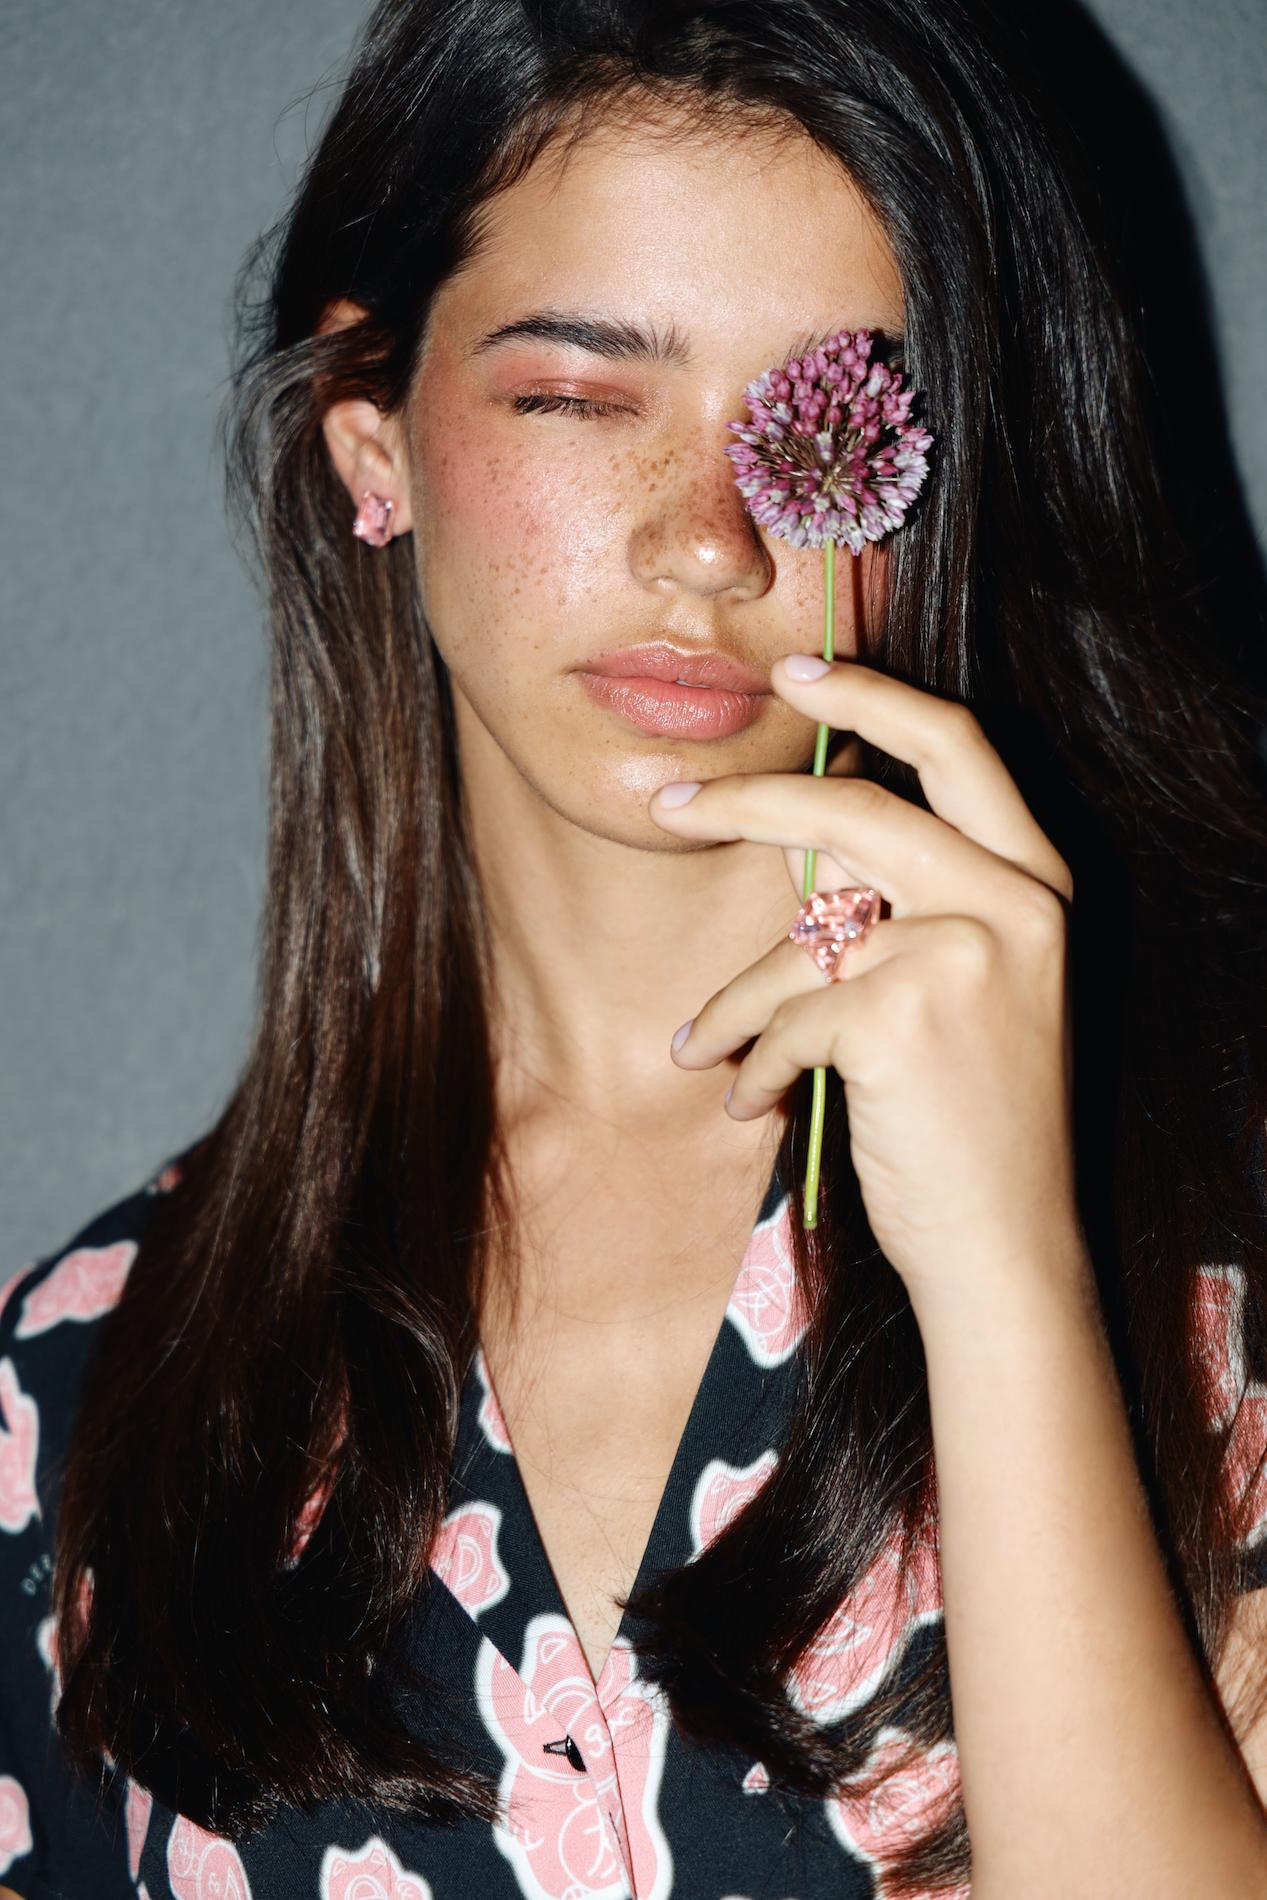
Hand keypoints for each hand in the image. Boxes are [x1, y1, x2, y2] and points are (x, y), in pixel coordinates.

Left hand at [648, 655, 1082, 1319]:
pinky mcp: (906, 1017)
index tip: (795, 673)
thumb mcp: (963, 990)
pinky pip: (787, 1014)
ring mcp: (968, 955)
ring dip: (732, 1001)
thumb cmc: (967, 1122)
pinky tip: (752, 1103)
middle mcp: (1016, 902)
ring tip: (697, 1046)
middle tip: (668, 805)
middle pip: (854, 811)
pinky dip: (753, 1063)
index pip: (957, 745)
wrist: (1006, 1247)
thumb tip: (794, 847)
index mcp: (1036, 882)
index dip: (870, 697)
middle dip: (746, 803)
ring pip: (801, 938)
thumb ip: (902, 908)